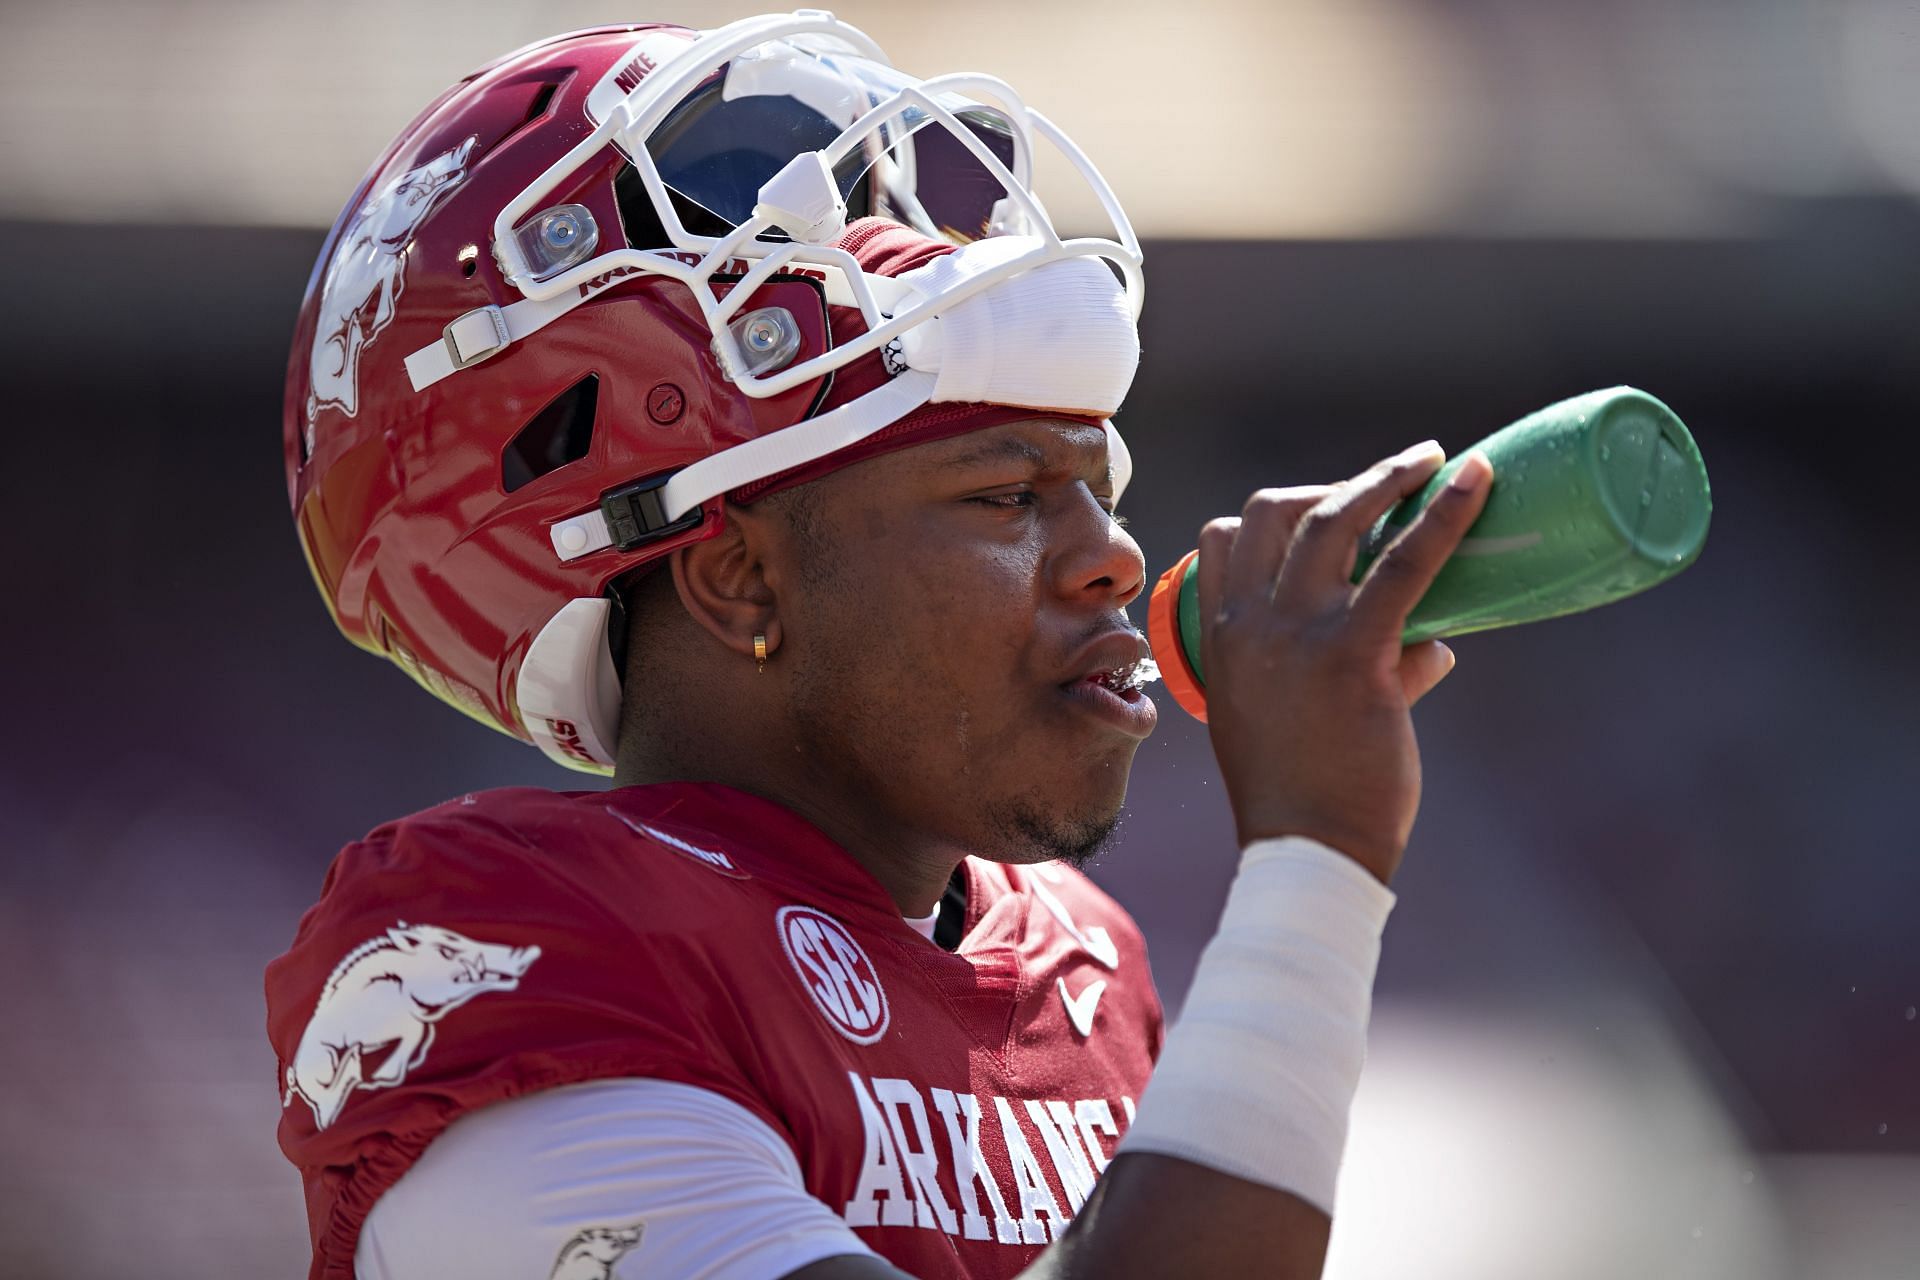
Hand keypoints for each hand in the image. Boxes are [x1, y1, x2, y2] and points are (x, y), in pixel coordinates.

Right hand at [1194, 442, 1492, 883]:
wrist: (1308, 851)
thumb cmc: (1305, 799)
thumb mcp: (1295, 723)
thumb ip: (1360, 671)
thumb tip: (1433, 648)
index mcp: (1221, 638)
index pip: (1223, 537)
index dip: (1275, 513)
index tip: (1326, 512)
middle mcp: (1249, 623)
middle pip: (1274, 510)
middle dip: (1334, 483)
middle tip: (1395, 477)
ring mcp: (1296, 634)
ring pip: (1333, 518)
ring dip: (1387, 477)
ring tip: (1434, 460)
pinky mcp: (1353, 653)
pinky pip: (1403, 564)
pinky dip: (1444, 514)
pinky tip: (1475, 482)